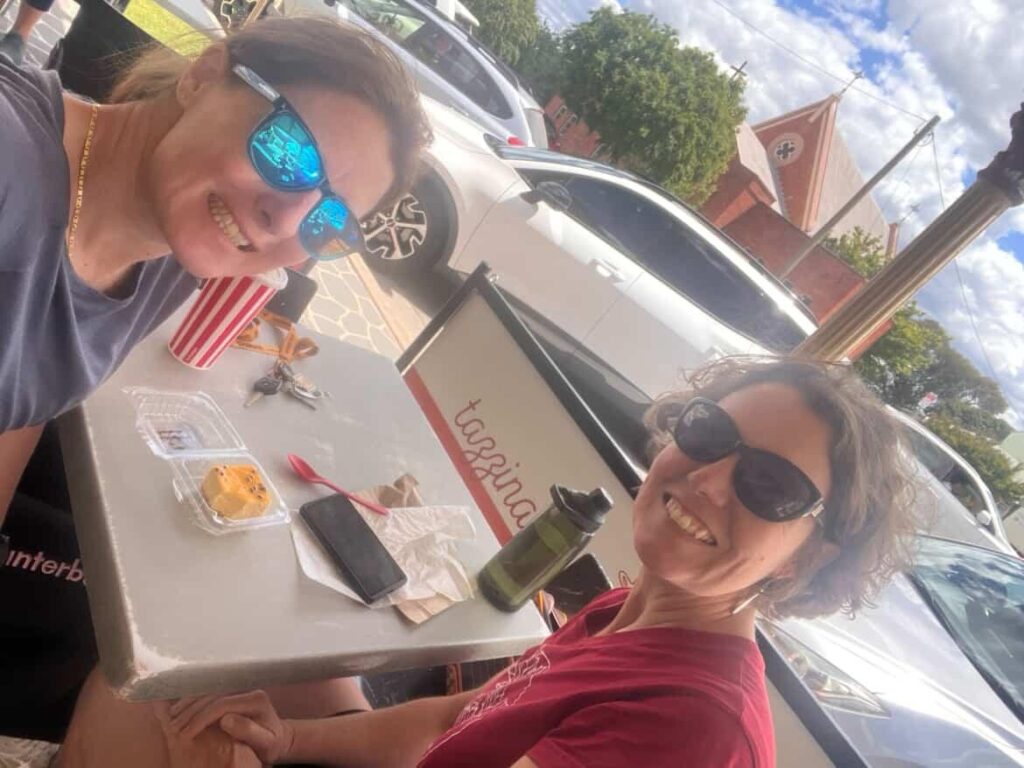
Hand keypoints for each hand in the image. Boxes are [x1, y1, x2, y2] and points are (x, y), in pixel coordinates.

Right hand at [160, 691, 295, 764]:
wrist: (279, 739)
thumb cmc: (271, 745)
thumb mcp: (265, 742)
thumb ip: (249, 731)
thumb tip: (226, 719)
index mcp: (256, 700)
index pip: (222, 704)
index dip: (201, 718)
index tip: (186, 733)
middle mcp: (248, 689)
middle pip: (212, 695)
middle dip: (190, 711)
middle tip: (173, 727)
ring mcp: (240, 688)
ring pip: (209, 691)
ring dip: (188, 703)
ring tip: (171, 718)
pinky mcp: (233, 692)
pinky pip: (210, 692)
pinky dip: (193, 700)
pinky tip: (180, 708)